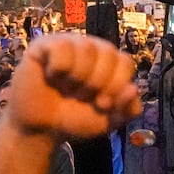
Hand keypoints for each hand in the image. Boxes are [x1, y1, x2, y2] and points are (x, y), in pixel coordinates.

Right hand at [6, 35, 139, 141]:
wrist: (39, 129)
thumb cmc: (73, 118)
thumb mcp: (108, 121)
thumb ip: (128, 109)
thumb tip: (134, 88)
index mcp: (108, 63)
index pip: (125, 62)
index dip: (117, 86)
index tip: (102, 104)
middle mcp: (90, 48)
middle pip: (108, 52)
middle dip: (97, 84)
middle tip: (80, 97)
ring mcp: (67, 44)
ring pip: (86, 49)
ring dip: (78, 78)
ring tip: (66, 89)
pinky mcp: (44, 45)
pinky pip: (61, 47)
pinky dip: (58, 69)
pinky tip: (51, 77)